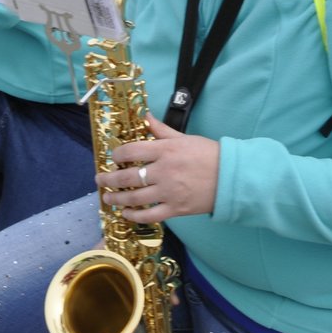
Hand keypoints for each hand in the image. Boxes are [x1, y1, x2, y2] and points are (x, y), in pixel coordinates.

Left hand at [96, 114, 220, 221]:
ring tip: (108, 198)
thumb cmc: (209, 154)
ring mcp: (169, 192)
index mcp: (165, 150)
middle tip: (100, 180)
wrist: (231, 177)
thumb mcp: (184, 137)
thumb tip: (145, 116)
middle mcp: (163, 171)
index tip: (113, 157)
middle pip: (128, 177)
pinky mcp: (176, 209)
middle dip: (109, 179)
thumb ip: (162, 130)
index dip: (117, 154)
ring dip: (117, 199)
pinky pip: (150, 215)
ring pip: (135, 198)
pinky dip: (134, 216)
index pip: (132, 151)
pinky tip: (126, 214)